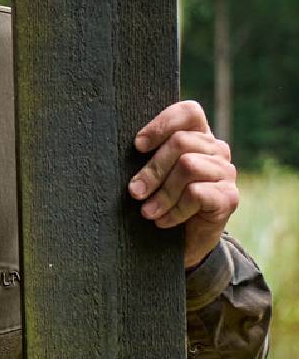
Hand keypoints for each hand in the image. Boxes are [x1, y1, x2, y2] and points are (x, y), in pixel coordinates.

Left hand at [128, 100, 237, 269]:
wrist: (182, 246)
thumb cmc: (160, 204)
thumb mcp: (152, 178)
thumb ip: (147, 157)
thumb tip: (129, 147)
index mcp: (198, 137)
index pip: (189, 112)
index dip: (162, 124)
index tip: (137, 146)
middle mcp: (216, 150)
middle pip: (181, 143)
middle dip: (152, 169)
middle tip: (134, 192)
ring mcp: (225, 173)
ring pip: (188, 166)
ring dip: (162, 193)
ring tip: (147, 212)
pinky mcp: (229, 198)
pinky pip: (196, 193)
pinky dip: (174, 210)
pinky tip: (163, 222)